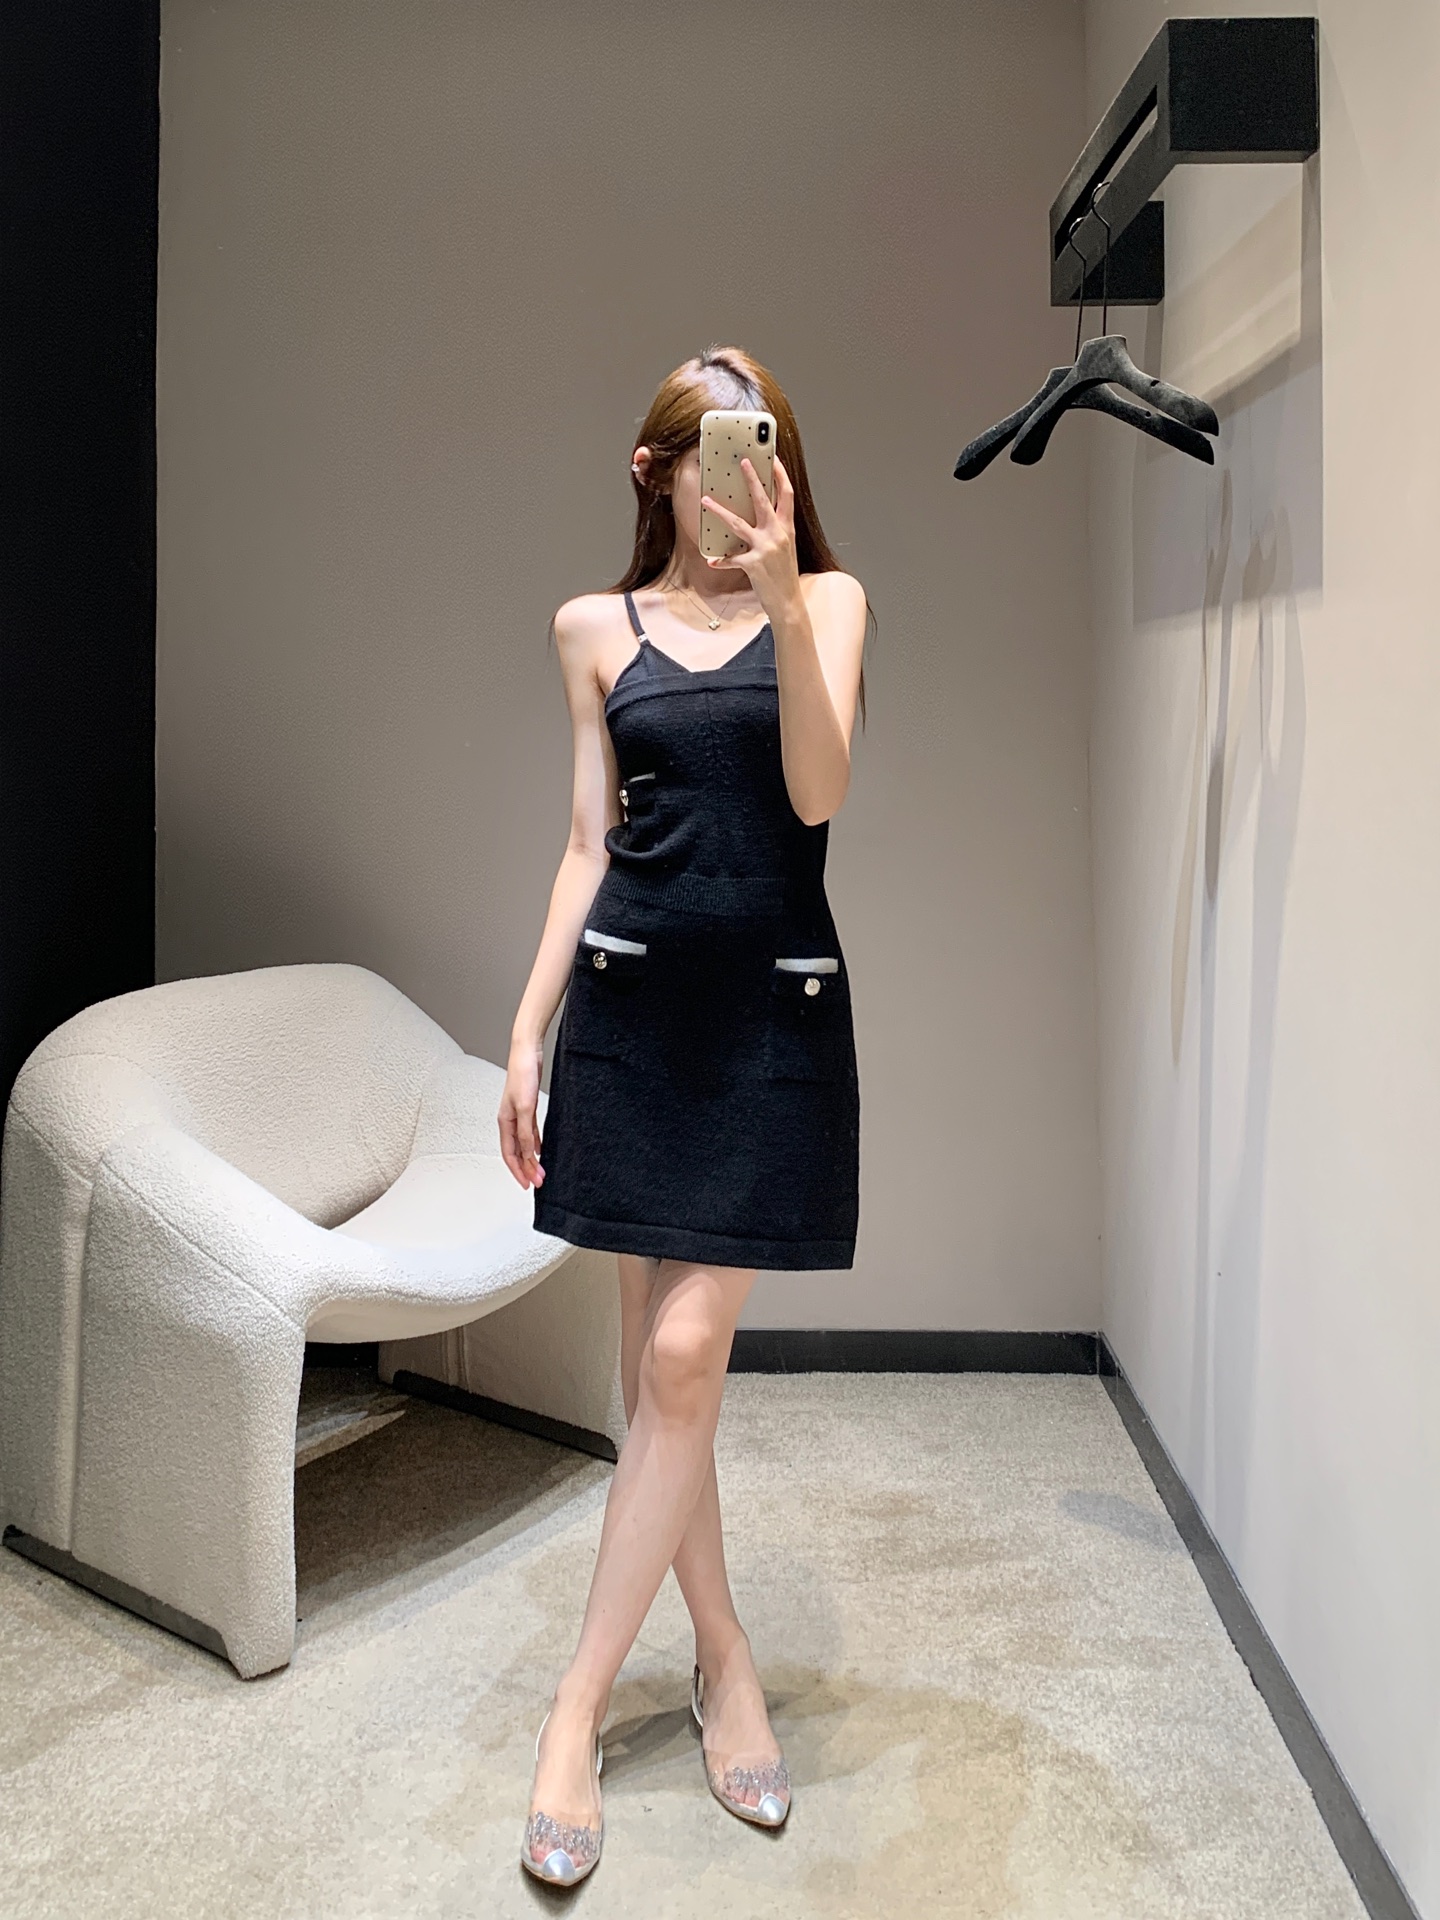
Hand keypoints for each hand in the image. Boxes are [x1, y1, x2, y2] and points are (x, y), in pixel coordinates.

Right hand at [499, 1045, 544, 1188]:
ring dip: (531, 1159)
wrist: (528, 1052)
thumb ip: (526, 1133)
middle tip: (538, 1182)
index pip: (509, 1154)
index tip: (528, 1184)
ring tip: (540, 1171)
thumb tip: (528, 1154)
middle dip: (526, 1169)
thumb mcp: (526, 1108)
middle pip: (516, 1152)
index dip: (518, 1171)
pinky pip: (530, 1133)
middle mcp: (509, 1120)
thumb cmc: (522, 1074)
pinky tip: (541, 1150)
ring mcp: (518, 1114)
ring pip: (523, 1144)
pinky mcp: (528, 1108)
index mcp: (504, 1122)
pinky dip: (535, 1144)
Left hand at [701, 454, 800, 614]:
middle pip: (763, 500)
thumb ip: (775, 530)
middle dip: (752, 479)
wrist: (788, 602)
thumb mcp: (785, 547)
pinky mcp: (753, 564)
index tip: (773, 459)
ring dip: (720, 511)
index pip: (787, 494)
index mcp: (787, 528)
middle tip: (743, 462)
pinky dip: (722, 560)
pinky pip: (731, 559)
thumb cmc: (785, 574)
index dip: (780, 475)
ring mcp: (765, 548)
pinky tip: (712, 561)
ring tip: (706, 501)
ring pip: (738, 523)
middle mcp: (777, 534)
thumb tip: (758, 515)